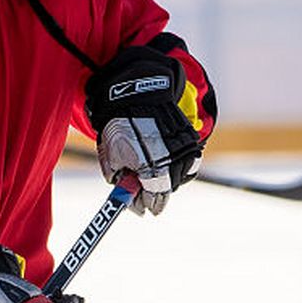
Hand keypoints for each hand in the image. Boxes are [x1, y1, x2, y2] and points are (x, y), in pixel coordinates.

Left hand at [84, 45, 200, 215]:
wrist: (139, 92)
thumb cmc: (120, 124)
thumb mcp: (110, 154)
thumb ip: (120, 179)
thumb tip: (128, 195)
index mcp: (151, 164)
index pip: (154, 196)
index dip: (147, 205)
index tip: (142, 210)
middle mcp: (171, 159)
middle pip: (167, 189)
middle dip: (155, 195)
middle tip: (144, 198)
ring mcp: (184, 149)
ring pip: (180, 177)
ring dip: (167, 182)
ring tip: (153, 178)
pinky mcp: (191, 140)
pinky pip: (189, 164)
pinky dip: (179, 169)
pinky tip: (167, 166)